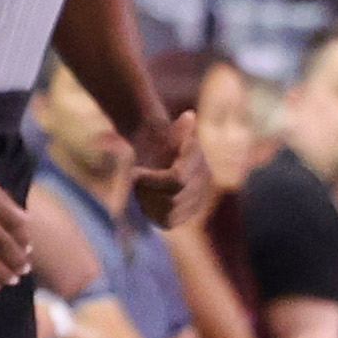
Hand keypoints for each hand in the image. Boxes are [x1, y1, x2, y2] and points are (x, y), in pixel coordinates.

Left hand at [131, 110, 210, 229]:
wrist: (154, 153)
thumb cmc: (155, 141)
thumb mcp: (164, 131)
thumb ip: (178, 128)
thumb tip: (189, 116)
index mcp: (200, 162)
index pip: (176, 179)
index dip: (150, 180)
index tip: (133, 172)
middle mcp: (205, 181)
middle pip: (171, 200)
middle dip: (148, 192)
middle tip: (135, 180)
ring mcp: (198, 198)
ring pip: (169, 212)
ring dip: (149, 202)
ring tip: (140, 189)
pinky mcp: (188, 213)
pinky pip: (168, 222)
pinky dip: (153, 213)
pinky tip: (146, 201)